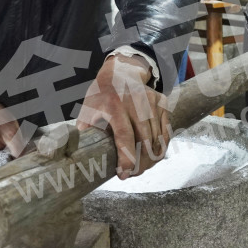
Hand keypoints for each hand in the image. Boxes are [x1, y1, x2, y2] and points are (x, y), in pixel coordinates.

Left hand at [75, 54, 171, 178]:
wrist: (121, 73)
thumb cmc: (101, 96)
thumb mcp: (87, 110)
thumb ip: (85, 132)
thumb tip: (81, 155)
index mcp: (114, 105)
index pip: (124, 136)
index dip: (126, 158)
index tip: (123, 174)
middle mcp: (136, 102)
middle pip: (145, 141)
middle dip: (139, 164)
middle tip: (131, 175)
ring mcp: (152, 101)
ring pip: (158, 139)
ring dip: (150, 159)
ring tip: (140, 169)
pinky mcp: (162, 103)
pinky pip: (166, 132)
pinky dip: (161, 148)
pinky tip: (152, 157)